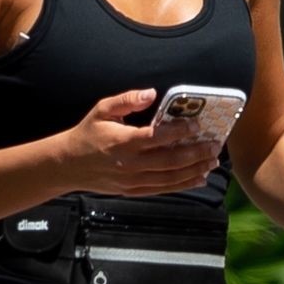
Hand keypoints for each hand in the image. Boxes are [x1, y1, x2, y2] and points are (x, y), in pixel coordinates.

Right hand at [60, 88, 219, 196]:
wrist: (68, 166)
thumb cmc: (87, 134)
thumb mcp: (102, 110)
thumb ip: (127, 100)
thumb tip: (152, 93)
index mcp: (124, 142)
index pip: (158, 137)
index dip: (180, 132)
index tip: (197, 126)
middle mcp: (131, 164)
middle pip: (170, 161)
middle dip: (196, 154)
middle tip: (215, 146)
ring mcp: (133, 181)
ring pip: (170, 178)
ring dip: (194, 171)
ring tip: (212, 163)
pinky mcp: (133, 191)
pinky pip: (163, 190)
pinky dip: (182, 185)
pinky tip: (198, 179)